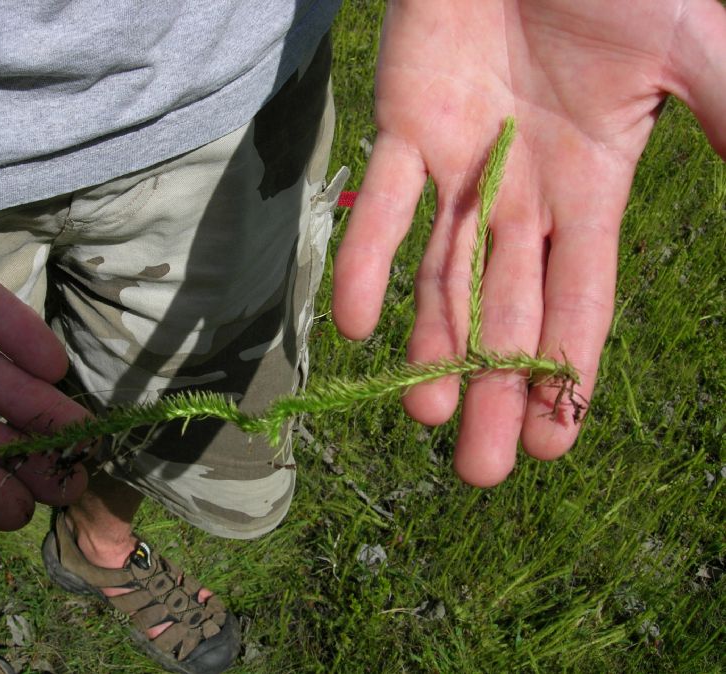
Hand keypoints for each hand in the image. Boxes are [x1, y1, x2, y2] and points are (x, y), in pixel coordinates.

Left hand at [332, 0, 725, 484]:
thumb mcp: (694, 52)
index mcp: (592, 187)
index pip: (581, 300)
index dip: (565, 371)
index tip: (551, 442)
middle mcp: (522, 193)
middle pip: (507, 310)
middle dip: (495, 389)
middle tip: (480, 471)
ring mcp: (459, 165)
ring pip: (441, 274)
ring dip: (431, 346)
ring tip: (421, 417)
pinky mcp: (402, 127)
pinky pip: (379, 204)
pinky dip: (366, 261)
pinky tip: (358, 325)